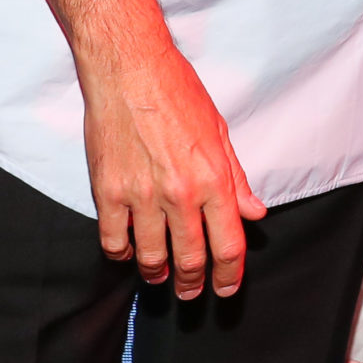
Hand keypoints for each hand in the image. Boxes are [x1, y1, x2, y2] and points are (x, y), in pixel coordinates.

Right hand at [81, 38, 267, 299]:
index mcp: (213, 178)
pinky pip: (114, 241)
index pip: (228, 243)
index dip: (229, 274)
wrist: (129, 70)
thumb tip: (254, 212)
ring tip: (160, 276)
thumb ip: (236, 178)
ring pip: (151, 257)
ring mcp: (141, 196)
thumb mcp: (219, 132)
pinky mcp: (108, 192)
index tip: (226, 287)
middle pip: (191, 258)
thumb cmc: (177, 93)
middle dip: (194, 284)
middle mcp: (180, 193)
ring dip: (157, 274)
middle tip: (192, 293)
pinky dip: (122, 254)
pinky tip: (128, 251)